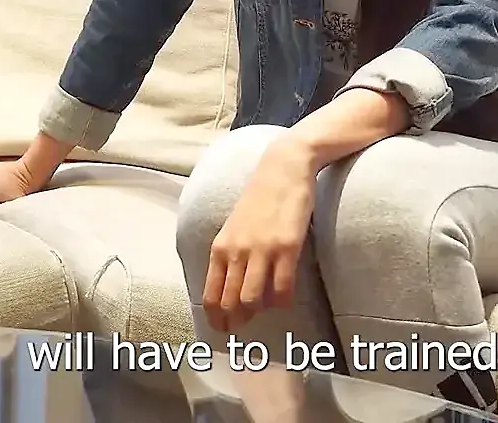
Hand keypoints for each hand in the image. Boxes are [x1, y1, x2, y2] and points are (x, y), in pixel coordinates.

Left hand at [203, 141, 315, 333]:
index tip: (222, 329)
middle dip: (236, 321)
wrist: (283, 168)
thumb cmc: (259, 199)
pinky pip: (282, 288)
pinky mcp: (287, 247)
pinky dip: (282, 301)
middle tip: (244, 326)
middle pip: (230, 302)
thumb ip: (229, 255)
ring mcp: (262, 249)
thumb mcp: (233, 227)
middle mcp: (237, 251)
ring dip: (259, 311)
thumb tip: (229, 288)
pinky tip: (284, 298)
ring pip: (253, 299)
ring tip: (266, 309)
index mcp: (220, 247)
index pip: (211, 294)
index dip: (215, 318)